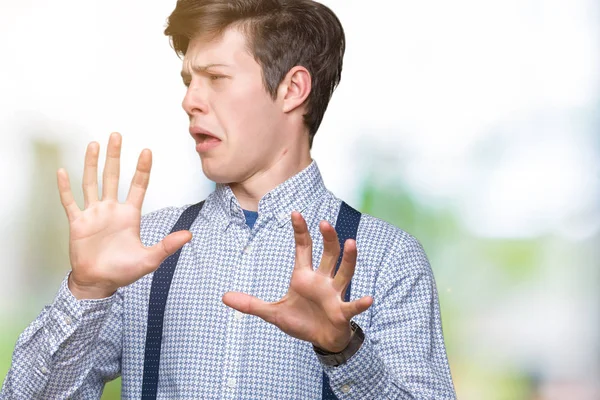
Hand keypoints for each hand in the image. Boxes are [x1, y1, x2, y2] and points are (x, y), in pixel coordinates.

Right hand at [58, 132, 191, 298]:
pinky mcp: (77, 223)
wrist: (99, 283)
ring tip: (93, 144)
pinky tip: (62, 171)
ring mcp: (93, 214)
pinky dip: (65, 187)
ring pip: (91, 183)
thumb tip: (189, 235)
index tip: (146, 151)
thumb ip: (168, 245)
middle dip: (115, 156)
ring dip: (91, 164)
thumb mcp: (150, 259)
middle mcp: (111, 210)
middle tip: (116, 135)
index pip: (138, 186)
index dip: (142, 169)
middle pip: (113, 177)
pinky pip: (69, 202)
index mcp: (130, 215)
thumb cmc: (123, 272)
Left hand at [222, 211, 372, 352]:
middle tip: (324, 222)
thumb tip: (224, 297)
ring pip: (344, 272)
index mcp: (304, 277)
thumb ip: (250, 304)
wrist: (321, 340)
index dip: (300, 231)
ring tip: (352, 243)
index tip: (295, 213)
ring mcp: (333, 294)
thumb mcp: (272, 313)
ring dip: (348, 258)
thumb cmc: (301, 321)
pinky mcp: (341, 312)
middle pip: (328, 254)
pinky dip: (360, 302)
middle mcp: (322, 280)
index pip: (303, 248)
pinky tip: (369, 298)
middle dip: (327, 239)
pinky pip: (352, 305)